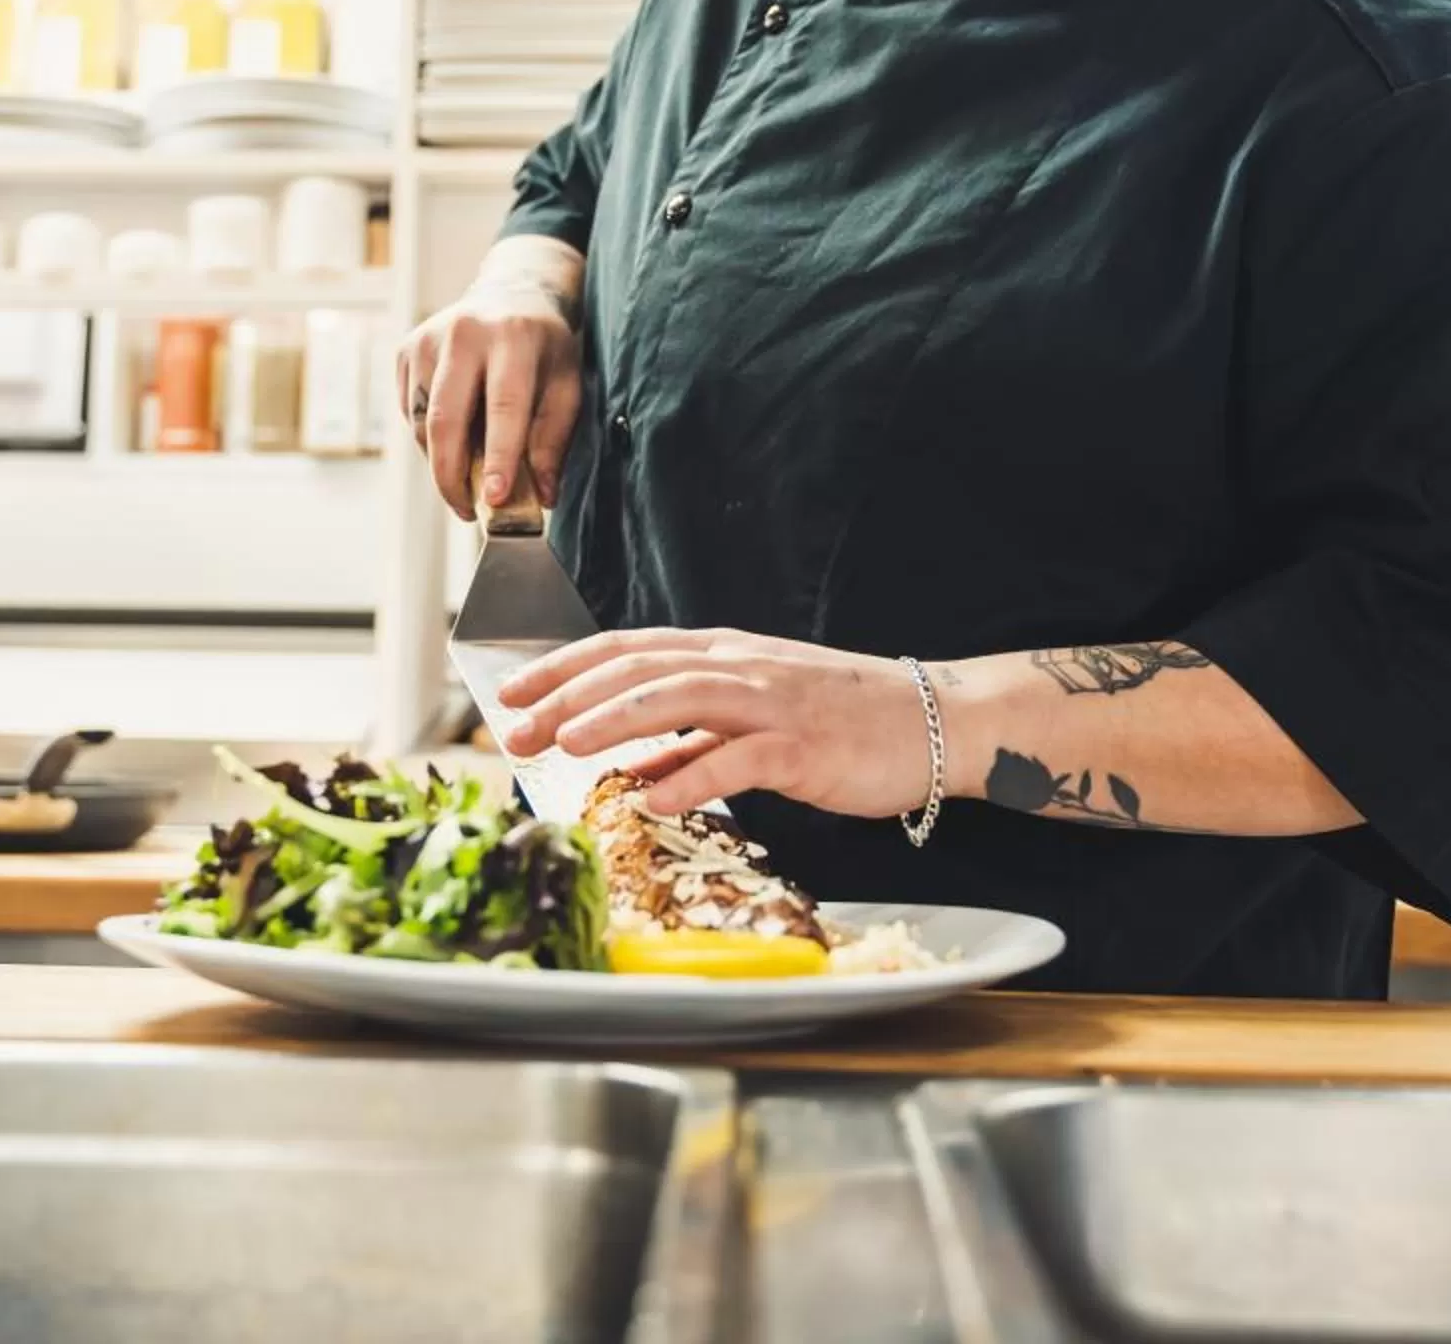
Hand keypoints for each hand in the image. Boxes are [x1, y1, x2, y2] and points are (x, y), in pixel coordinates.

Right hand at [398, 276, 581, 516]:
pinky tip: (455, 437)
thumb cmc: (543, 347)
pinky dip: (430, 439)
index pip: (503, 406)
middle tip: (468, 512)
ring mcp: (427, 339)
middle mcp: (464, 333)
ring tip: (467, 478)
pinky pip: (410, 413)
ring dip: (442, 462)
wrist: (510, 293)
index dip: (498, 457)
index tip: (495, 498)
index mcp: (513, 337)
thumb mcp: (566, 385)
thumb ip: (554, 439)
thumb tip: (544, 496)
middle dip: (452, 476)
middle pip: (445, 419)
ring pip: (422, 423)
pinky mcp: (405, 350)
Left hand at [492, 627, 933, 818]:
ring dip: (617, 719)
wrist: (936, 722)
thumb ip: (696, 739)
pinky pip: (740, 760)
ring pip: (682, 698)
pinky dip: (693, 776)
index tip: (514, 691)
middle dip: (571, 696)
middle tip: (514, 727)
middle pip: (641, 671)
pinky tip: (652, 799)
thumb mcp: (758, 719)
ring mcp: (774, 703)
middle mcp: (742, 668)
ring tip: (565, 744)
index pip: (628, 650)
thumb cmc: (845, 720)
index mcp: (725, 655)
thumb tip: (635, 765)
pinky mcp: (806, 747)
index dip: (565, 667)